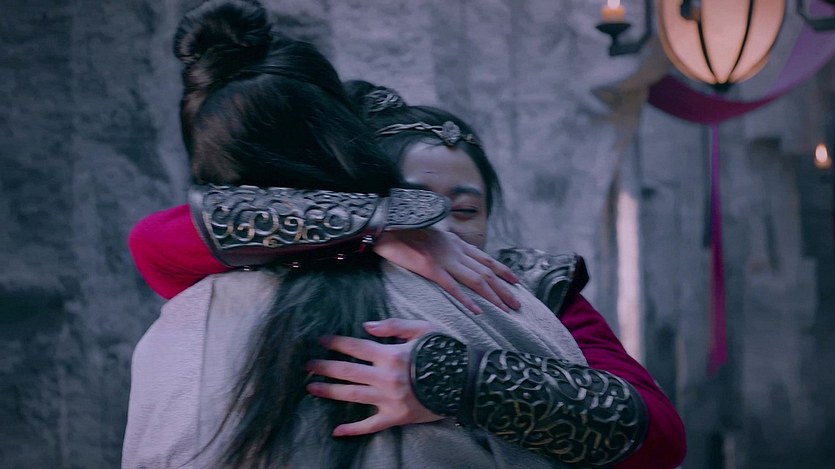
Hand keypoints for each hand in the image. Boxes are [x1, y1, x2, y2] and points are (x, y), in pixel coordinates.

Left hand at [306, 318, 442, 436]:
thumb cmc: (446, 352)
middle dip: (325, 367)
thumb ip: (394, 326)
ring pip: (353, 396)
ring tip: (311, 388)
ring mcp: (389, 400)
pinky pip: (371, 425)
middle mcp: (386, 378)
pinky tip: (337, 431)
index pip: (356, 347)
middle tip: (307, 365)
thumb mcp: (423, 330)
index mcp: (391, 355)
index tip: (321, 340)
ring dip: (330, 391)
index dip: (336, 343)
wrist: (467, 383)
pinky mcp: (396, 417)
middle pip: (348, 371)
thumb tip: (366, 326)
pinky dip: (353, 429)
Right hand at [373, 228, 520, 313]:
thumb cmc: (404, 232)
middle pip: (487, 272)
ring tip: (507, 310)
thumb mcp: (432, 236)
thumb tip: (455, 254)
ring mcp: (444, 259)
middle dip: (505, 289)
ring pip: (476, 280)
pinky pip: (453, 286)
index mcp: (456, 242)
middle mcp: (455, 250)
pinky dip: (467, 300)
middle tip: (518, 304)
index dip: (503, 271)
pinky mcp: (430, 267)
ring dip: (494, 296)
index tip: (517, 282)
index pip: (486, 258)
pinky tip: (478, 311)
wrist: (385, 224)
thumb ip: (445, 246)